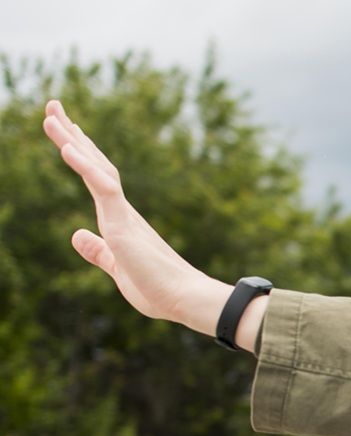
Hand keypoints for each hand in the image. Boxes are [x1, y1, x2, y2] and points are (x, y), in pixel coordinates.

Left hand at [42, 99, 221, 329]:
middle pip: (94, 164)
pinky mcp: (125, 226)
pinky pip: (103, 188)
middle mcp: (122, 211)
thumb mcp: (118, 267)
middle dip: (72, 135)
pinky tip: (67, 148)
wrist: (186, 299)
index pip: (96, 179)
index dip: (80, 154)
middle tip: (53, 106)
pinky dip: (85, 167)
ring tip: (51, 115)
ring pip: (95, 168)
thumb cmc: (159, 289)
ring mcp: (123, 216)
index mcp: (119, 220)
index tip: (67, 132)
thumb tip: (76, 234)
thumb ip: (97, 251)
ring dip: (71, 141)